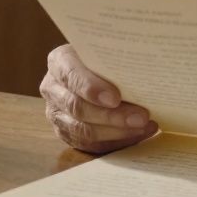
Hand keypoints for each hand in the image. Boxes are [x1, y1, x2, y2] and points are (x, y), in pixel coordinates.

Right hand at [40, 44, 157, 153]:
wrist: (93, 70)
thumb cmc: (103, 57)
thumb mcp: (105, 51)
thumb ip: (113, 60)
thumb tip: (143, 74)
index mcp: (59, 62)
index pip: (71, 75)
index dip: (92, 88)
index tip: (116, 98)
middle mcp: (52, 88)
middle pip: (77, 108)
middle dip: (111, 115)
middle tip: (141, 117)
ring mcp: (57, 114)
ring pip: (83, 131)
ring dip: (117, 132)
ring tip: (143, 126)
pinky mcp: (67, 134)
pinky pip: (90, 145)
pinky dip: (117, 141)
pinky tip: (139, 133)